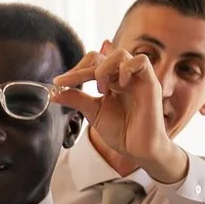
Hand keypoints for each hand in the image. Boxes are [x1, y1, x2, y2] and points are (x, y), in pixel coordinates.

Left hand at [50, 41, 185, 183]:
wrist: (138, 149)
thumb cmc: (121, 132)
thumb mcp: (93, 113)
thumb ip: (76, 99)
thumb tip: (54, 92)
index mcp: (111, 81)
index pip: (92, 64)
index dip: (75, 70)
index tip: (59, 82)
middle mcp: (124, 76)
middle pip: (103, 55)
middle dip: (84, 68)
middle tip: (74, 83)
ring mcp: (137, 78)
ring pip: (120, 53)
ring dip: (104, 69)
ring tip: (101, 89)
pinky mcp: (151, 82)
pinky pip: (142, 61)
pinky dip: (126, 68)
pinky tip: (120, 85)